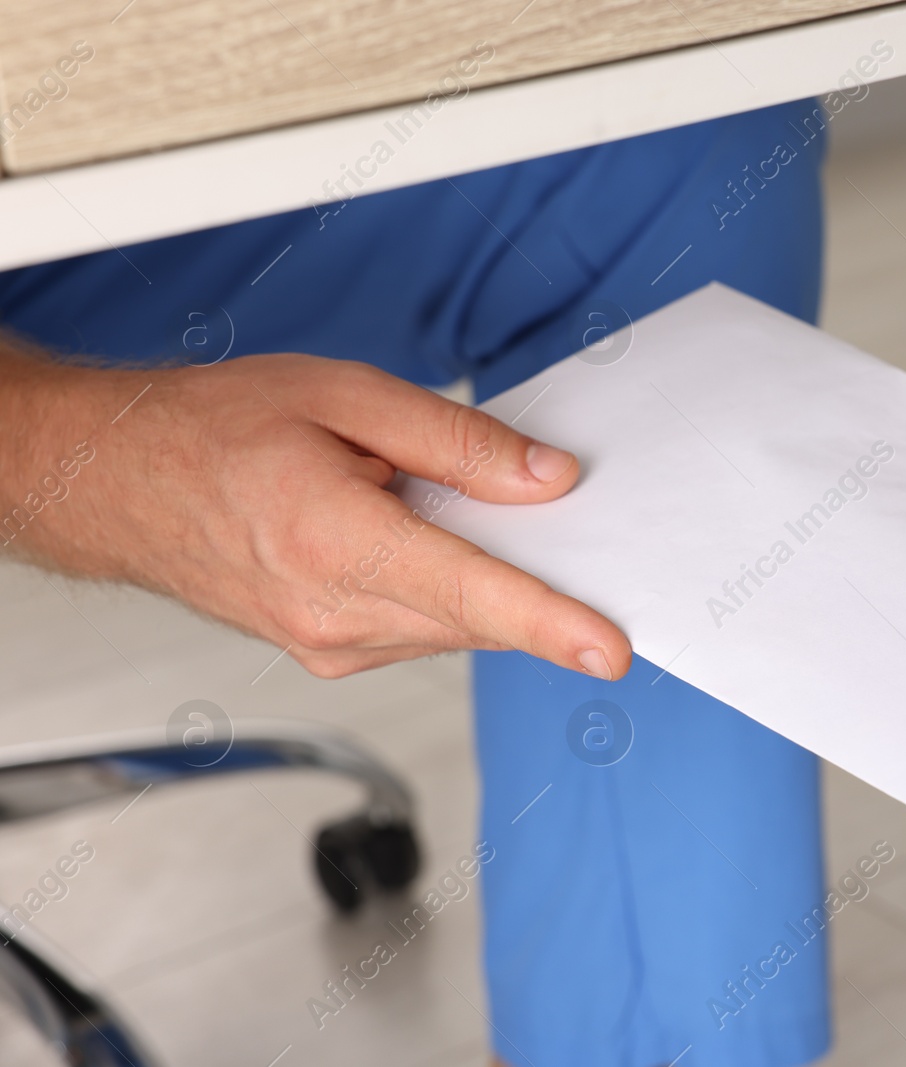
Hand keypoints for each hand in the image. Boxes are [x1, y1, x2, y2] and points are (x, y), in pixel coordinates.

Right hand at [5, 351, 631, 677]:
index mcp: (334, 542)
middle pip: (480, 614)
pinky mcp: (329, 652)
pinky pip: (425, 627)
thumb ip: (457, 443)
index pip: (471, 594)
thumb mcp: (345, 396)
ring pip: (457, 624)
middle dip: (536, 576)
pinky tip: (426, 537)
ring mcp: (329, 644)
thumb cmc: (215, 430)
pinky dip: (450, 589)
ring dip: (486, 577)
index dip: (550, 622)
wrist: (119, 482)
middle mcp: (332, 614)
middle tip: (557, 517)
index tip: (609, 648)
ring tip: (448, 505)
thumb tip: (546, 480)